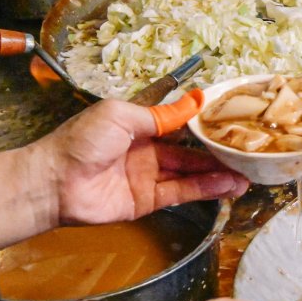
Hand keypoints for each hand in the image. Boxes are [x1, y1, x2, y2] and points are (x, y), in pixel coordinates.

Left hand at [37, 99, 248, 224]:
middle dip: (217, 152)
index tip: (231, 121)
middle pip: (190, 151)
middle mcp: (147, 150)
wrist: (55, 182)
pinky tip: (227, 185)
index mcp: (138, 125)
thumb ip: (161, 114)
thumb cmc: (83, 140)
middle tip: (246, 152)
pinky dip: (205, 189)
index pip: (178, 123)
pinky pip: (182, 193)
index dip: (203, 123)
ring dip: (218, 173)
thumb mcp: (123, 115)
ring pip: (191, 173)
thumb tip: (196, 99)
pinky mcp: (148, 201)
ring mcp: (148, 176)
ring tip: (246, 174)